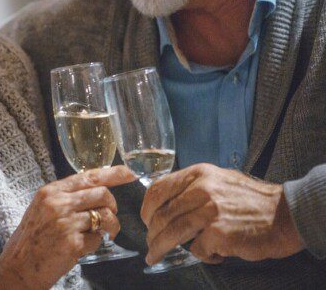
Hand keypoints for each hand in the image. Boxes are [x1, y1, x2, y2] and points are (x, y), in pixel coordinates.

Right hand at [0, 166, 135, 289]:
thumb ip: (64, 197)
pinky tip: (82, 247)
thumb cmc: (31, 239)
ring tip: (103, 233)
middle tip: (109, 216)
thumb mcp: (41, 208)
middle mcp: (58, 203)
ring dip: (109, 226)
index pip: (88, 176)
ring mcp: (66, 223)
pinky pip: (98, 239)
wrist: (18, 268)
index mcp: (51, 191)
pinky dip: (95, 243)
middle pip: (102, 194)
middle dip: (112, 205)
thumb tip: (94, 191)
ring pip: (105, 216)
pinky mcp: (73, 243)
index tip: (129, 173)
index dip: (113, 174)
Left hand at [141, 163, 303, 264]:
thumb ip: (193, 187)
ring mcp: (209, 211)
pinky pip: (197, 249)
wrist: (285, 214)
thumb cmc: (250, 199)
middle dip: (151, 233)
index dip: (146, 207)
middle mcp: (201, 189)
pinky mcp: (219, 233)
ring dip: (160, 247)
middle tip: (149, 244)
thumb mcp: (218, 180)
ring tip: (155, 256)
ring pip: (172, 232)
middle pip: (162, 214)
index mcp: (198, 174)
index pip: (158, 189)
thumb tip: (167, 204)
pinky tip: (212, 254)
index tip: (145, 219)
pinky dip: (201, 255)